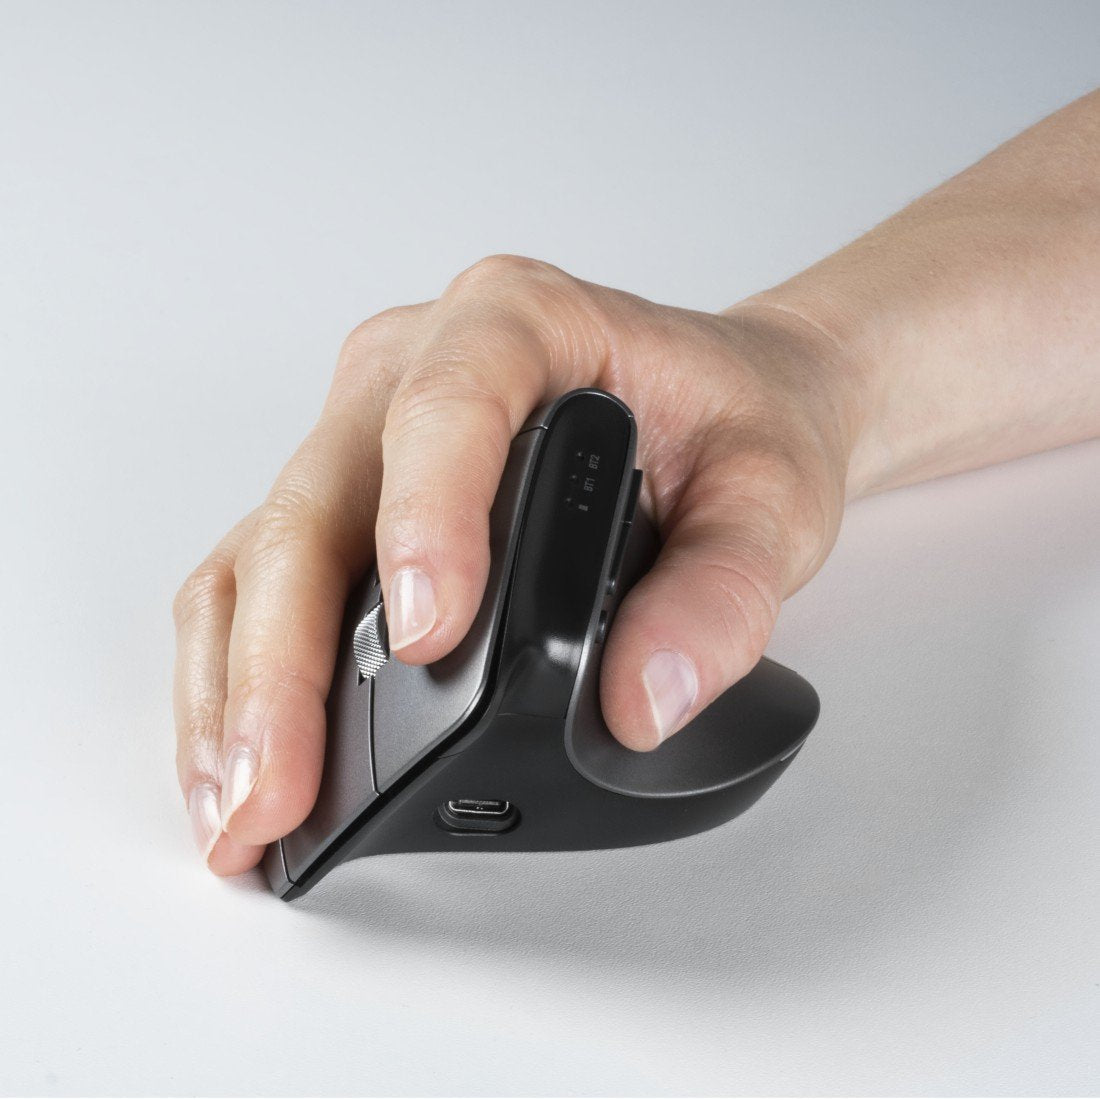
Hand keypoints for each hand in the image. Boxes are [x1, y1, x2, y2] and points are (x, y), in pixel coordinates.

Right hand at [172, 254, 865, 872]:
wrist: (728, 398)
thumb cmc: (739, 423)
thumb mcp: (773, 498)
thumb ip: (724, 595)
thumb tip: (640, 700)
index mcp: (521, 323)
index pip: (443, 407)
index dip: (421, 520)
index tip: (426, 638)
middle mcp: (417, 363)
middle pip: (314, 502)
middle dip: (284, 659)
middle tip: (282, 790)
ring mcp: (368, 430)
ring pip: (260, 548)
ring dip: (237, 681)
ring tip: (241, 803)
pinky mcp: (352, 493)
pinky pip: (259, 575)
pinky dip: (238, 669)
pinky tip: (244, 750)